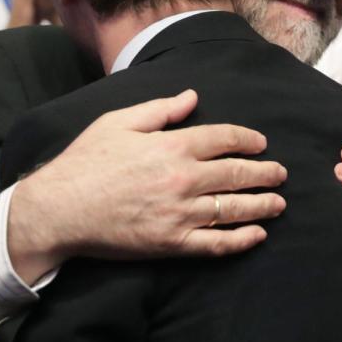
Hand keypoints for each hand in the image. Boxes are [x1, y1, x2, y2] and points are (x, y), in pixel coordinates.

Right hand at [8, 90, 287, 284]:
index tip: (261, 143)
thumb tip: (192, 97)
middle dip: (265, 173)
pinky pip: (216, 243)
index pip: (225, 139)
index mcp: (172, 146)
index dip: (248, 140)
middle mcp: (183, 179)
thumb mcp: (118, 122)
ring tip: (279, 203)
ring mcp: (180, 213)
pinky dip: (241, 240)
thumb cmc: (86, 161)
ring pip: (234, 209)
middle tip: (281, 173)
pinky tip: (257, 235)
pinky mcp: (172, 243)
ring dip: (262, 205)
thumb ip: (160, 109)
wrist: (59, 209)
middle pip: (238, 174)